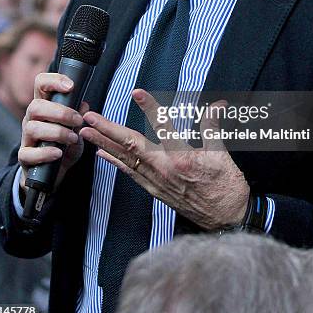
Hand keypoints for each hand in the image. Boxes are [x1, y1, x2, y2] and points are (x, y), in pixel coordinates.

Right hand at [18, 72, 86, 192]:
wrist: (53, 174)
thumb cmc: (65, 145)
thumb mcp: (77, 130)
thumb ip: (81, 117)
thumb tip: (84, 105)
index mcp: (45, 106)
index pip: (41, 84)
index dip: (54, 80)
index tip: (71, 86)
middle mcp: (32, 119)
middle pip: (36, 106)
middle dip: (61, 112)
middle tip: (78, 121)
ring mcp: (26, 138)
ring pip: (33, 128)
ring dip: (57, 132)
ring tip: (73, 138)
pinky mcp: (25, 157)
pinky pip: (29, 153)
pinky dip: (45, 153)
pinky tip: (59, 153)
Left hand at [79, 89, 249, 229]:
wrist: (226, 219)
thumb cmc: (226, 187)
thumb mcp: (222, 153)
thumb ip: (212, 126)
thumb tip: (218, 105)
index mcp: (182, 157)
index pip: (163, 126)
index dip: (149, 108)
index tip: (137, 93)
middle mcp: (164, 169)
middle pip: (130, 145)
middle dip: (107, 129)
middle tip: (89, 117)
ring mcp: (157, 181)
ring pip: (125, 159)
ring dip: (103, 144)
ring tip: (86, 132)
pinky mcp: (155, 190)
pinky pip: (130, 174)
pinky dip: (115, 162)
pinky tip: (102, 154)